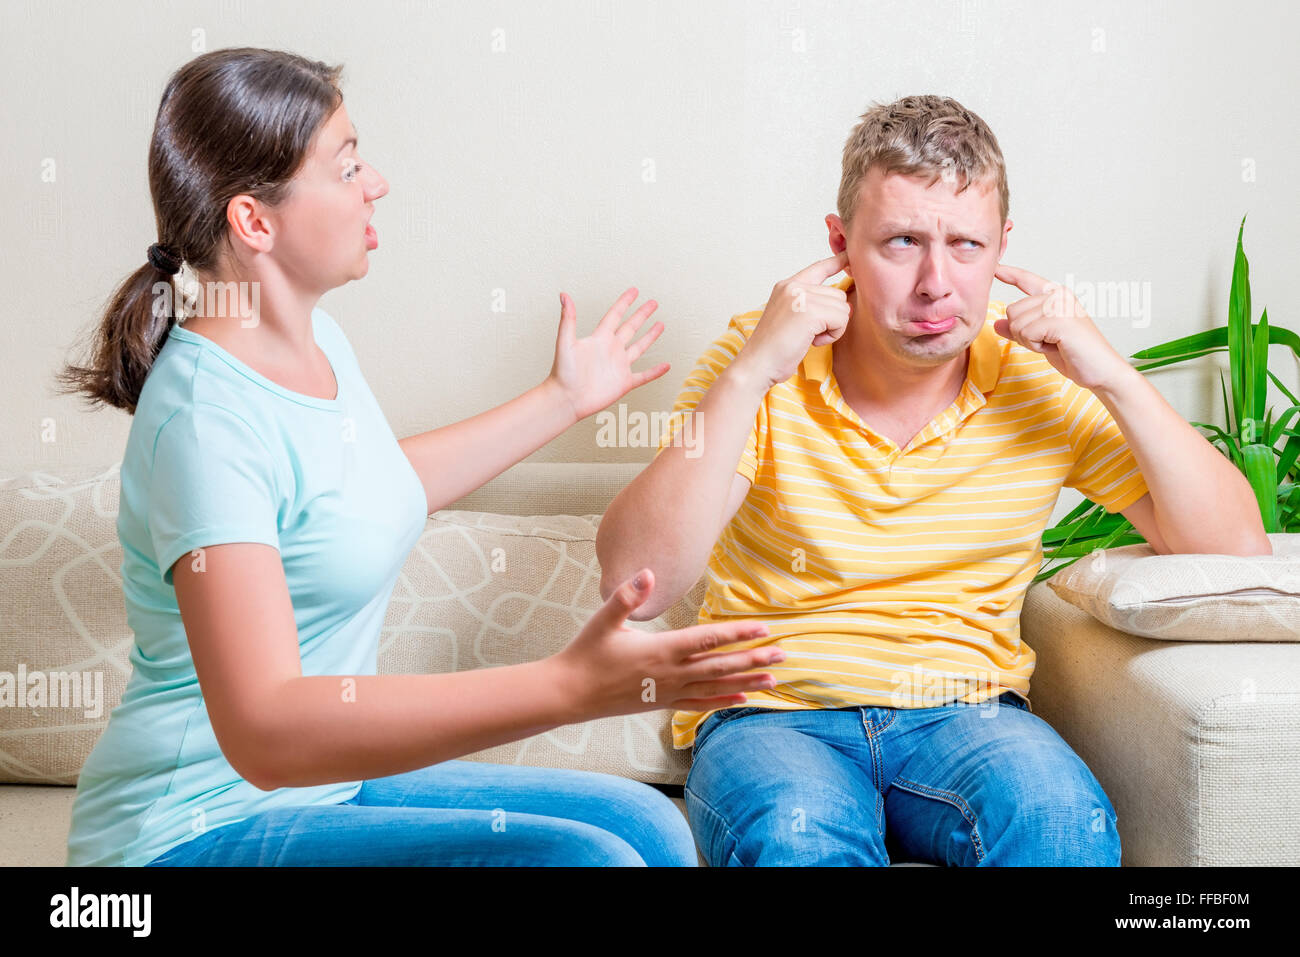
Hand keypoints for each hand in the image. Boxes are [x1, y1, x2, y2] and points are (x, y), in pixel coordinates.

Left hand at [548, 288, 669, 420]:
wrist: (566, 399)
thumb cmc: (562, 372)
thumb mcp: (565, 342)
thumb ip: (567, 319)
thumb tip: (564, 295)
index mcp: (599, 338)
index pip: (615, 315)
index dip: (625, 302)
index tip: (634, 291)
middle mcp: (611, 349)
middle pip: (630, 327)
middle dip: (642, 315)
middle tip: (653, 303)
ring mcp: (619, 366)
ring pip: (639, 348)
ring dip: (650, 336)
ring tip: (661, 325)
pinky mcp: (624, 383)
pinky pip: (644, 376)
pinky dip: (655, 371)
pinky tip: (666, 366)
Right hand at [551, 567, 785, 721]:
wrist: (569, 693)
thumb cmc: (585, 653)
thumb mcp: (603, 620)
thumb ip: (627, 596)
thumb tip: (647, 572)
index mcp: (660, 650)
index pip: (707, 640)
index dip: (737, 633)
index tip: (763, 628)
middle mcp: (670, 674)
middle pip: (720, 666)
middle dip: (753, 658)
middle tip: (783, 654)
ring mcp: (668, 691)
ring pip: (716, 687)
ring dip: (746, 682)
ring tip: (774, 680)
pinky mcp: (662, 703)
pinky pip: (700, 704)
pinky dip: (723, 700)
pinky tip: (743, 699)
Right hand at [733, 250, 850, 390]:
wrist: (757, 365)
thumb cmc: (774, 350)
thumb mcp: (791, 318)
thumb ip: (812, 305)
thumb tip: (846, 305)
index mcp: (786, 286)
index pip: (817, 268)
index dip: (836, 262)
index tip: (848, 256)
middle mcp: (793, 286)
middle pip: (837, 294)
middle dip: (832, 318)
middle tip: (810, 333)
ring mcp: (801, 297)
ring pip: (842, 307)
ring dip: (833, 328)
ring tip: (809, 338)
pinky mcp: (810, 311)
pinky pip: (841, 319)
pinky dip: (833, 334)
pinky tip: (813, 342)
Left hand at [993, 264, 1132, 391]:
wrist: (1100, 371)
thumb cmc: (1075, 355)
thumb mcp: (1040, 340)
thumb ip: (1021, 329)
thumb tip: (998, 323)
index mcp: (1056, 295)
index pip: (1027, 280)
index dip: (1009, 273)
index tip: (996, 266)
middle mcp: (1058, 295)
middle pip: (1012, 310)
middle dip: (1023, 333)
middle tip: (1049, 341)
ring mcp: (1060, 305)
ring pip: (1017, 323)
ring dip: (1030, 341)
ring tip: (1054, 344)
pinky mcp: (1060, 319)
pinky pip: (1026, 334)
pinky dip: (1036, 347)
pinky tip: (1056, 347)